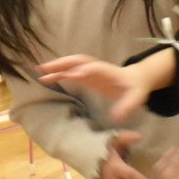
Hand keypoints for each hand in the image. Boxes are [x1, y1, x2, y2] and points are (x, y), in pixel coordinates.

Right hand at [40, 51, 173, 122]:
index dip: (84, 71)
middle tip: (46, 69)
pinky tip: (47, 78)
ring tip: (40, 72)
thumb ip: (127, 106)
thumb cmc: (137, 88)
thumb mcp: (136, 97)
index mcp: (109, 72)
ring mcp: (91, 71)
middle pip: (78, 61)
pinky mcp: (87, 75)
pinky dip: (59, 73)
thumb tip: (116, 118)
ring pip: (72, 65)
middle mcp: (97, 68)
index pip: (94, 69)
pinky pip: (71, 71)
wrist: (137, 79)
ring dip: (57, 67)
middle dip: (63, 64)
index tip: (73, 76)